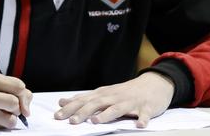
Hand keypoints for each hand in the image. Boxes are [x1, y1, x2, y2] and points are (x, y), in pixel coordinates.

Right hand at [0, 72, 31, 128]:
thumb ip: (10, 86)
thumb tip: (27, 104)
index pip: (18, 86)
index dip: (23, 94)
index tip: (22, 97)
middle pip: (14, 103)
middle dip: (19, 107)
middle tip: (14, 107)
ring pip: (10, 119)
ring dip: (12, 118)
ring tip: (6, 114)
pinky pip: (1, 127)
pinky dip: (3, 124)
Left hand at [54, 72, 173, 127]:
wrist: (153, 84)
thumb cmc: (125, 92)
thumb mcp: (103, 94)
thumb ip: (84, 99)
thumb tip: (62, 102)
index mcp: (103, 95)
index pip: (84, 101)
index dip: (70, 108)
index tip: (57, 115)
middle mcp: (114, 97)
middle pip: (96, 104)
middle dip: (82, 112)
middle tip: (71, 121)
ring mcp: (130, 102)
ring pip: (116, 108)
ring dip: (106, 115)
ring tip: (96, 121)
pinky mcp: (146, 107)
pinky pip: (144, 114)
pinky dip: (142, 119)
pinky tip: (139, 125)